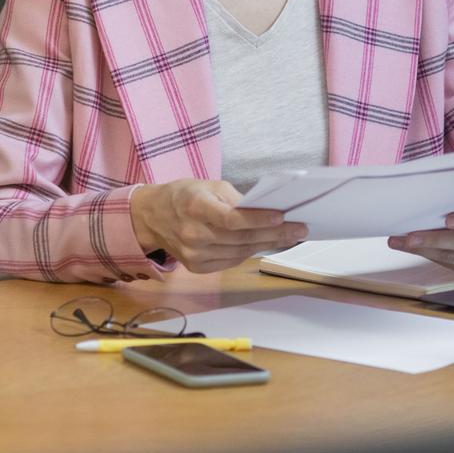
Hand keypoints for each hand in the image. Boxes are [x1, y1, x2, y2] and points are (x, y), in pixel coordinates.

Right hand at [130, 178, 307, 273]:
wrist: (153, 217)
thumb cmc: (185, 196)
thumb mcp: (209, 185)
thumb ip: (235, 198)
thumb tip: (265, 209)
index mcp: (195, 208)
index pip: (231, 219)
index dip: (258, 219)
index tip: (282, 216)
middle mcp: (193, 235)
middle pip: (241, 238)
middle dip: (275, 234)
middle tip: (300, 229)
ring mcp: (194, 255)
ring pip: (241, 252)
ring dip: (269, 244)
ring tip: (292, 236)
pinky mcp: (197, 267)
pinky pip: (232, 260)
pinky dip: (252, 251)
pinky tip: (268, 244)